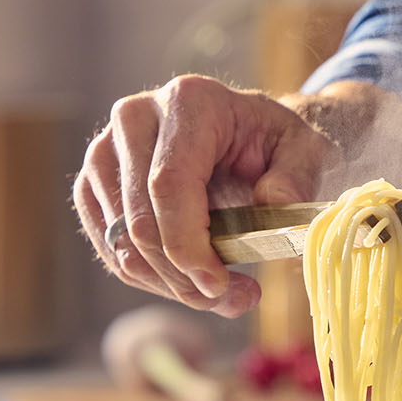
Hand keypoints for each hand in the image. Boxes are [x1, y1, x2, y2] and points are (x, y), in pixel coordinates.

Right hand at [74, 75, 339, 316]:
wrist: (245, 137)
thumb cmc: (273, 145)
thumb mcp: (308, 151)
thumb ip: (299, 175)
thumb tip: (275, 201)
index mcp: (187, 101)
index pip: (168, 185)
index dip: (187, 245)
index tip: (218, 285)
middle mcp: (133, 118)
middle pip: (140, 222)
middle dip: (184, 276)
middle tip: (232, 299)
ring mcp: (104, 152)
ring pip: (123, 245)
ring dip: (171, 284)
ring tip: (221, 292)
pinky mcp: (93, 186)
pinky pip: (112, 250)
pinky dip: (151, 279)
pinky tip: (191, 280)